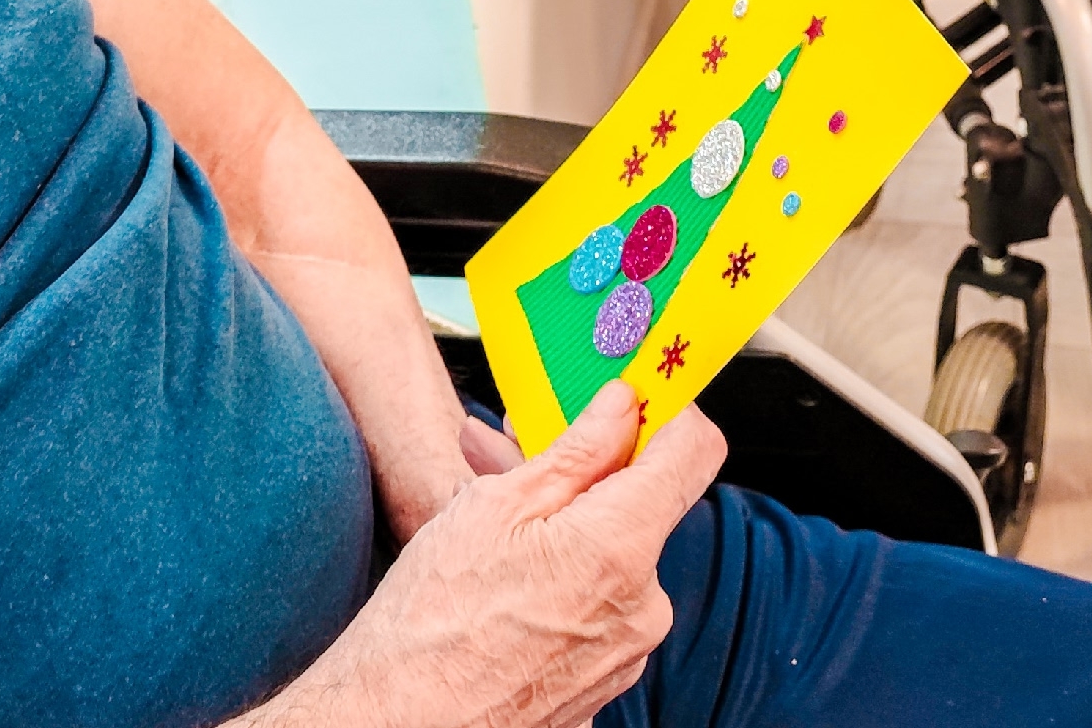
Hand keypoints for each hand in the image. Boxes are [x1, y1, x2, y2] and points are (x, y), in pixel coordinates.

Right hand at [249, 383, 725, 727]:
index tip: (641, 395)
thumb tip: (621, 407)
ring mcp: (628, 652)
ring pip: (616, 558)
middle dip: (589, 474)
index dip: (667, 409)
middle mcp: (643, 606)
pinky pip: (601, 609)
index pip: (693, 450)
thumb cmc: (431, 623)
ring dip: (569, 530)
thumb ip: (574, 450)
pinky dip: (565, 583)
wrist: (399, 718)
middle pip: (644, 506)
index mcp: (621, 547)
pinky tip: (507, 580)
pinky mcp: (605, 682)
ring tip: (494, 526)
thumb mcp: (495, 506)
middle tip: (522, 455)